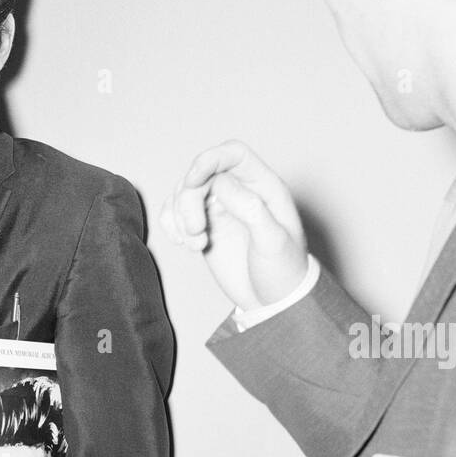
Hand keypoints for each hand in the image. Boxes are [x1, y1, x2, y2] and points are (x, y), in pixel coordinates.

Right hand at [162, 140, 308, 311]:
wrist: (274, 302)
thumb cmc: (284, 271)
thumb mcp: (274, 242)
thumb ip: (250, 209)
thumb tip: (221, 185)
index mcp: (263, 186)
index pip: (232, 154)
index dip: (209, 160)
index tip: (192, 181)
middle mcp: (239, 192)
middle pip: (200, 175)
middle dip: (188, 201)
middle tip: (195, 232)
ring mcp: (219, 209)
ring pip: (183, 193)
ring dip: (179, 217)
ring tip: (195, 244)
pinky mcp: (203, 227)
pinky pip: (175, 214)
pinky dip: (172, 226)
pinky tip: (186, 244)